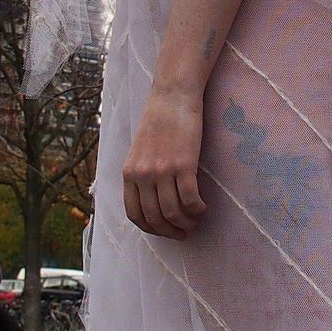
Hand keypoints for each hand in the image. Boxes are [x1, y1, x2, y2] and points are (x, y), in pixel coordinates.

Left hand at [122, 87, 206, 239]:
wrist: (172, 97)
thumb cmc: (159, 122)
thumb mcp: (139, 151)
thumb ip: (140, 175)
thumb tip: (152, 201)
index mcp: (129, 173)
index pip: (135, 214)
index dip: (151, 229)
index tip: (165, 231)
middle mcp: (142, 175)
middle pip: (155, 218)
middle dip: (170, 231)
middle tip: (184, 232)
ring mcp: (162, 171)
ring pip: (173, 212)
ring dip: (186, 222)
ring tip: (196, 220)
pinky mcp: (183, 165)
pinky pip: (190, 199)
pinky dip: (197, 210)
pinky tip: (203, 208)